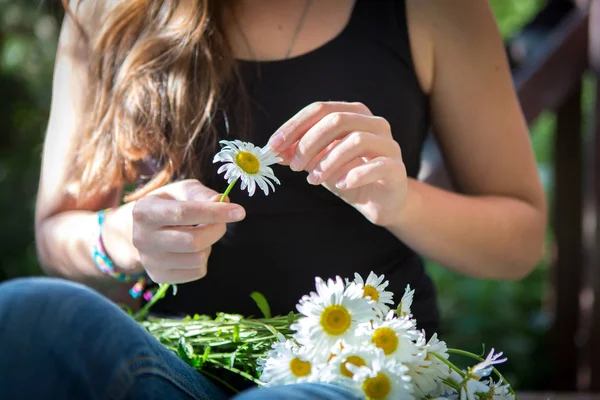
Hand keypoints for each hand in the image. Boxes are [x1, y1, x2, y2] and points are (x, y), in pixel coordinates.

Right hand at [106, 179, 245, 283]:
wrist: (141, 230)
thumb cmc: (168, 205)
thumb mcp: (181, 191)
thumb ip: (203, 194)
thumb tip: (224, 202)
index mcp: (145, 211)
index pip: (184, 213)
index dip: (214, 212)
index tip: (240, 212)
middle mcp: (143, 238)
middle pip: (193, 241)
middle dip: (217, 229)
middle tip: (222, 222)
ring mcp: (150, 261)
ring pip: (198, 258)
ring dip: (209, 245)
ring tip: (200, 234)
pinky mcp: (160, 276)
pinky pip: (197, 272)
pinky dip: (204, 259)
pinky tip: (193, 249)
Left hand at [268, 101, 407, 226]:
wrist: (380, 202)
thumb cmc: (348, 176)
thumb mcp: (318, 163)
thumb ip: (299, 154)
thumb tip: (274, 151)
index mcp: (354, 113)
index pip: (320, 109)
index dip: (294, 126)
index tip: (273, 146)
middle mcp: (374, 122)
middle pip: (337, 121)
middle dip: (309, 143)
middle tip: (293, 166)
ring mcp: (388, 144)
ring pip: (356, 141)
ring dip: (328, 161)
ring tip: (313, 180)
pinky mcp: (396, 168)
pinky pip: (376, 166)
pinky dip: (354, 175)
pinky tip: (340, 184)